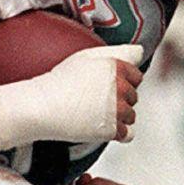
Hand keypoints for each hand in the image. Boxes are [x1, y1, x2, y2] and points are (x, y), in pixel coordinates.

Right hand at [0, 44, 143, 148]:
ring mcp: (117, 109)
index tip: (107, 84)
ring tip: (97, 112)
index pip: (136, 75)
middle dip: (121, 97)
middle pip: (134, 96)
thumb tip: (141, 51)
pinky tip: (102, 126)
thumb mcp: (87, 56)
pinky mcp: (112, 130)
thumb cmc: (61, 79)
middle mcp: (121, 87)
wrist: (43, 106)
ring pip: (131, 115)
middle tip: (98, 98)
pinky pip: (128, 133)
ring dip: (120, 115)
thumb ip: (118, 51)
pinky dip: (118, 132)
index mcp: (116, 66)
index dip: (123, 80)